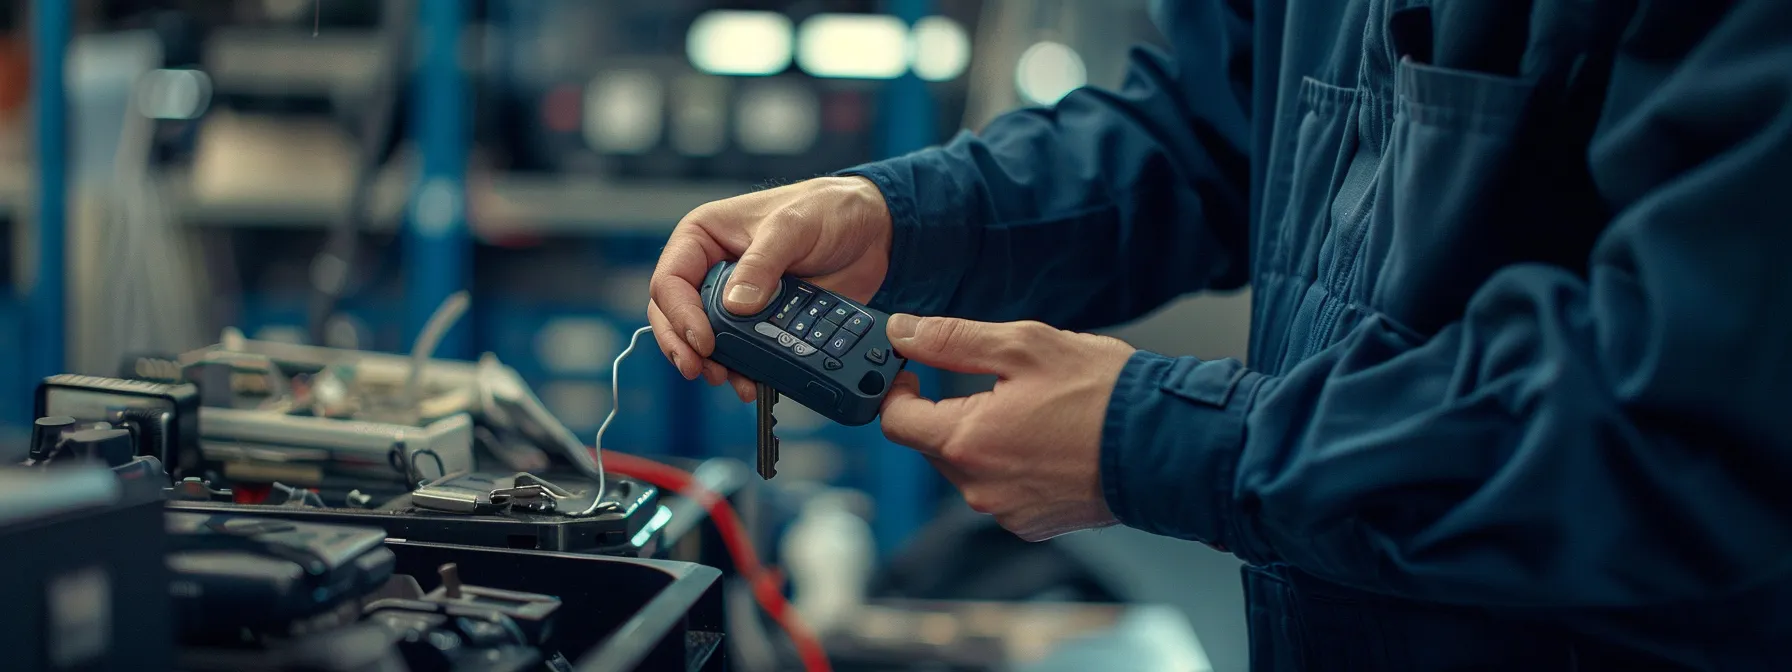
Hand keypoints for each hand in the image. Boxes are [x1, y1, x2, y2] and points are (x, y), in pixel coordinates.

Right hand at [648, 177, 892, 401]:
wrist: (871, 231)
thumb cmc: (827, 210)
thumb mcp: (792, 227)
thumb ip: (763, 263)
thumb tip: (736, 305)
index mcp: (703, 237)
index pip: (671, 280)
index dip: (679, 315)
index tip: (703, 341)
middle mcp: (712, 269)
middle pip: (677, 316)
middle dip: (686, 346)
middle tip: (702, 370)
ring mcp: (735, 299)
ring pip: (706, 340)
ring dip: (714, 365)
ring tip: (731, 380)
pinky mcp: (762, 321)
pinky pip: (742, 351)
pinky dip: (744, 369)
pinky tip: (753, 382)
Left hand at [878, 314, 1136, 540]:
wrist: (1166, 445)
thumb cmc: (1103, 395)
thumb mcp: (1023, 346)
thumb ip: (952, 338)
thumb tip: (902, 332)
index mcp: (967, 442)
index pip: (896, 421)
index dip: (896, 391)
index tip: (913, 371)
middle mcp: (979, 487)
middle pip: (932, 445)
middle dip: (948, 412)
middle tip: (989, 383)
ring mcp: (1007, 511)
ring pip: (968, 468)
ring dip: (982, 438)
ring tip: (1031, 410)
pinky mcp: (1033, 524)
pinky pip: (1001, 490)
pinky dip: (1011, 465)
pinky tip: (1046, 441)